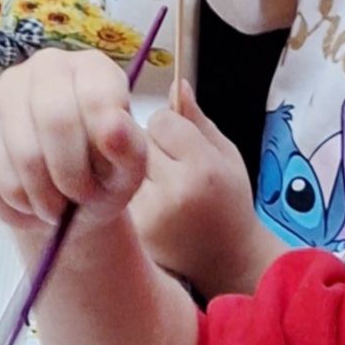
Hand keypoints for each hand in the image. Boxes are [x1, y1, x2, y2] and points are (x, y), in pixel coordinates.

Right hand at [0, 49, 148, 242]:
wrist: (66, 204)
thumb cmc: (103, 179)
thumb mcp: (130, 172)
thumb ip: (130, 147)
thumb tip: (112, 124)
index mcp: (93, 68)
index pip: (95, 97)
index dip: (100, 151)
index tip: (106, 178)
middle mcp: (47, 66)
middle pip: (55, 119)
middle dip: (70, 176)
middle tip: (77, 198)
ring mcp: (6, 90)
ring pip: (24, 150)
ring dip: (44, 195)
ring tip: (56, 204)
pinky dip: (17, 199)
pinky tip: (29, 199)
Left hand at [130, 84, 276, 295]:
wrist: (226, 261)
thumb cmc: (229, 203)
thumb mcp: (227, 156)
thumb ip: (198, 120)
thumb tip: (175, 83)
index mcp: (203, 170)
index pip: (162, 120)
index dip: (170, 125)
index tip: (179, 138)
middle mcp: (174, 193)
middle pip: (138, 140)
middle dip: (148, 144)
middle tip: (168, 163)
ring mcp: (149, 216)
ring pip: (121, 164)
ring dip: (131, 166)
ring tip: (159, 183)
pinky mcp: (133, 232)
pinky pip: (115, 190)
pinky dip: (123, 190)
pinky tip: (147, 201)